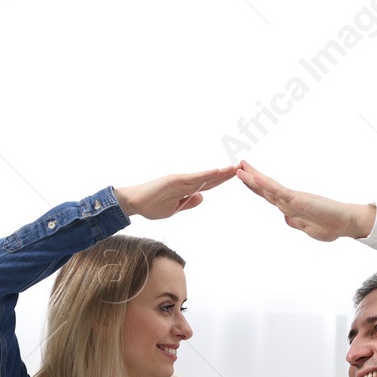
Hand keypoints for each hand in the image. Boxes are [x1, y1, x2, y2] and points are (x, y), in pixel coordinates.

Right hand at [113, 166, 238, 220]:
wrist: (134, 203)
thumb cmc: (151, 206)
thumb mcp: (174, 209)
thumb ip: (188, 203)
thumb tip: (202, 197)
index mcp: (186, 190)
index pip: (209, 185)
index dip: (222, 180)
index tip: (235, 177)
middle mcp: (185, 182)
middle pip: (210, 178)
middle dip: (226, 174)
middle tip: (242, 167)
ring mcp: (180, 180)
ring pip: (205, 176)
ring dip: (220, 173)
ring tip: (234, 167)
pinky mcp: (174, 180)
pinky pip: (193, 178)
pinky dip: (206, 175)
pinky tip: (217, 172)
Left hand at [235, 161, 375, 240]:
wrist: (347, 223)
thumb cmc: (332, 225)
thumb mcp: (308, 228)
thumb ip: (296, 223)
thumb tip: (286, 218)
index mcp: (289, 208)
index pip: (267, 195)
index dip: (254, 186)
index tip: (243, 177)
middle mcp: (289, 201)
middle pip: (264, 188)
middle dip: (249, 177)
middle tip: (238, 165)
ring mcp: (292, 199)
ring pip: (268, 187)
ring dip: (253, 177)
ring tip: (240, 166)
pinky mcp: (298, 200)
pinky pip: (279, 191)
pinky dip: (266, 184)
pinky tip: (256, 178)